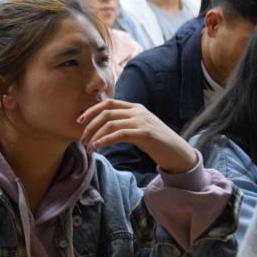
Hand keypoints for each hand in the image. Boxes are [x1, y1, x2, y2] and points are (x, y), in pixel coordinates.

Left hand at [79, 99, 197, 173]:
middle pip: (106, 113)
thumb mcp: (138, 128)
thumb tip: (100, 127)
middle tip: (82, 139)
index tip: (79, 121)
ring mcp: (142, 121)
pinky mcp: (145, 133)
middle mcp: (137, 111)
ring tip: (89, 147)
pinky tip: (97, 146)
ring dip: (95, 135)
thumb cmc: (155, 142)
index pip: (108, 103)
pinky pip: (119, 134)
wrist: (177, 152)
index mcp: (134, 107)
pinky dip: (105, 140)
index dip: (91, 110)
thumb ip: (123, 123)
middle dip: (90, 126)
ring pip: (110, 124)